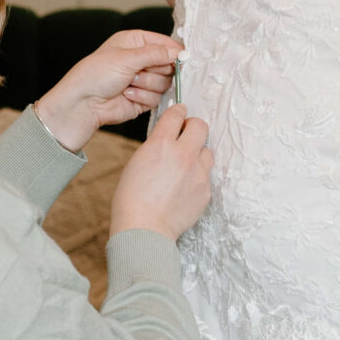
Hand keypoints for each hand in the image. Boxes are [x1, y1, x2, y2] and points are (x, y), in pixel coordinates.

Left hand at [34, 30, 180, 154]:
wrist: (83, 104)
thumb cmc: (95, 75)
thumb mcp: (126, 57)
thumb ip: (156, 53)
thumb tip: (179, 52)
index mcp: (135, 42)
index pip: (165, 43)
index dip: (174, 52)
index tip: (182, 59)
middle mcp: (141, 60)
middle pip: (169, 65)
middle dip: (155, 70)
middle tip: (139, 71)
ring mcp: (143, 80)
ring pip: (165, 83)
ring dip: (146, 84)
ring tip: (128, 84)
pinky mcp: (143, 99)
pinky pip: (156, 98)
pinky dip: (142, 97)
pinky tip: (126, 95)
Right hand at [109, 105, 212, 241]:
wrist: (144, 229)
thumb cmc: (131, 199)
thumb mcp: (137, 162)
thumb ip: (155, 146)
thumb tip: (166, 139)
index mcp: (161, 144)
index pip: (177, 114)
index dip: (178, 111)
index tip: (180, 112)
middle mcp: (184, 155)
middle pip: (201, 126)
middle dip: (193, 127)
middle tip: (186, 135)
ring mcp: (198, 173)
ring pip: (207, 151)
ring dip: (197, 153)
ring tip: (184, 166)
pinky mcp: (206, 191)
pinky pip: (206, 176)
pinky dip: (197, 177)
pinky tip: (183, 188)